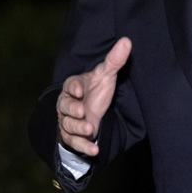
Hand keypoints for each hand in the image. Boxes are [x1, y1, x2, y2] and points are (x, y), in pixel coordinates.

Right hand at [56, 37, 131, 156]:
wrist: (92, 111)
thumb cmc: (96, 90)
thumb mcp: (106, 75)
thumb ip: (114, 60)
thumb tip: (126, 41)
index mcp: (74, 85)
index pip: (70, 85)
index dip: (73, 88)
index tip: (80, 90)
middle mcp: (67, 104)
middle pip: (64, 106)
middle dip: (72, 110)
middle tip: (82, 111)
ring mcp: (68, 121)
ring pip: (68, 125)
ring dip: (78, 129)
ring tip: (90, 130)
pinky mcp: (72, 136)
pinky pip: (74, 143)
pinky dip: (84, 147)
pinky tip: (94, 151)